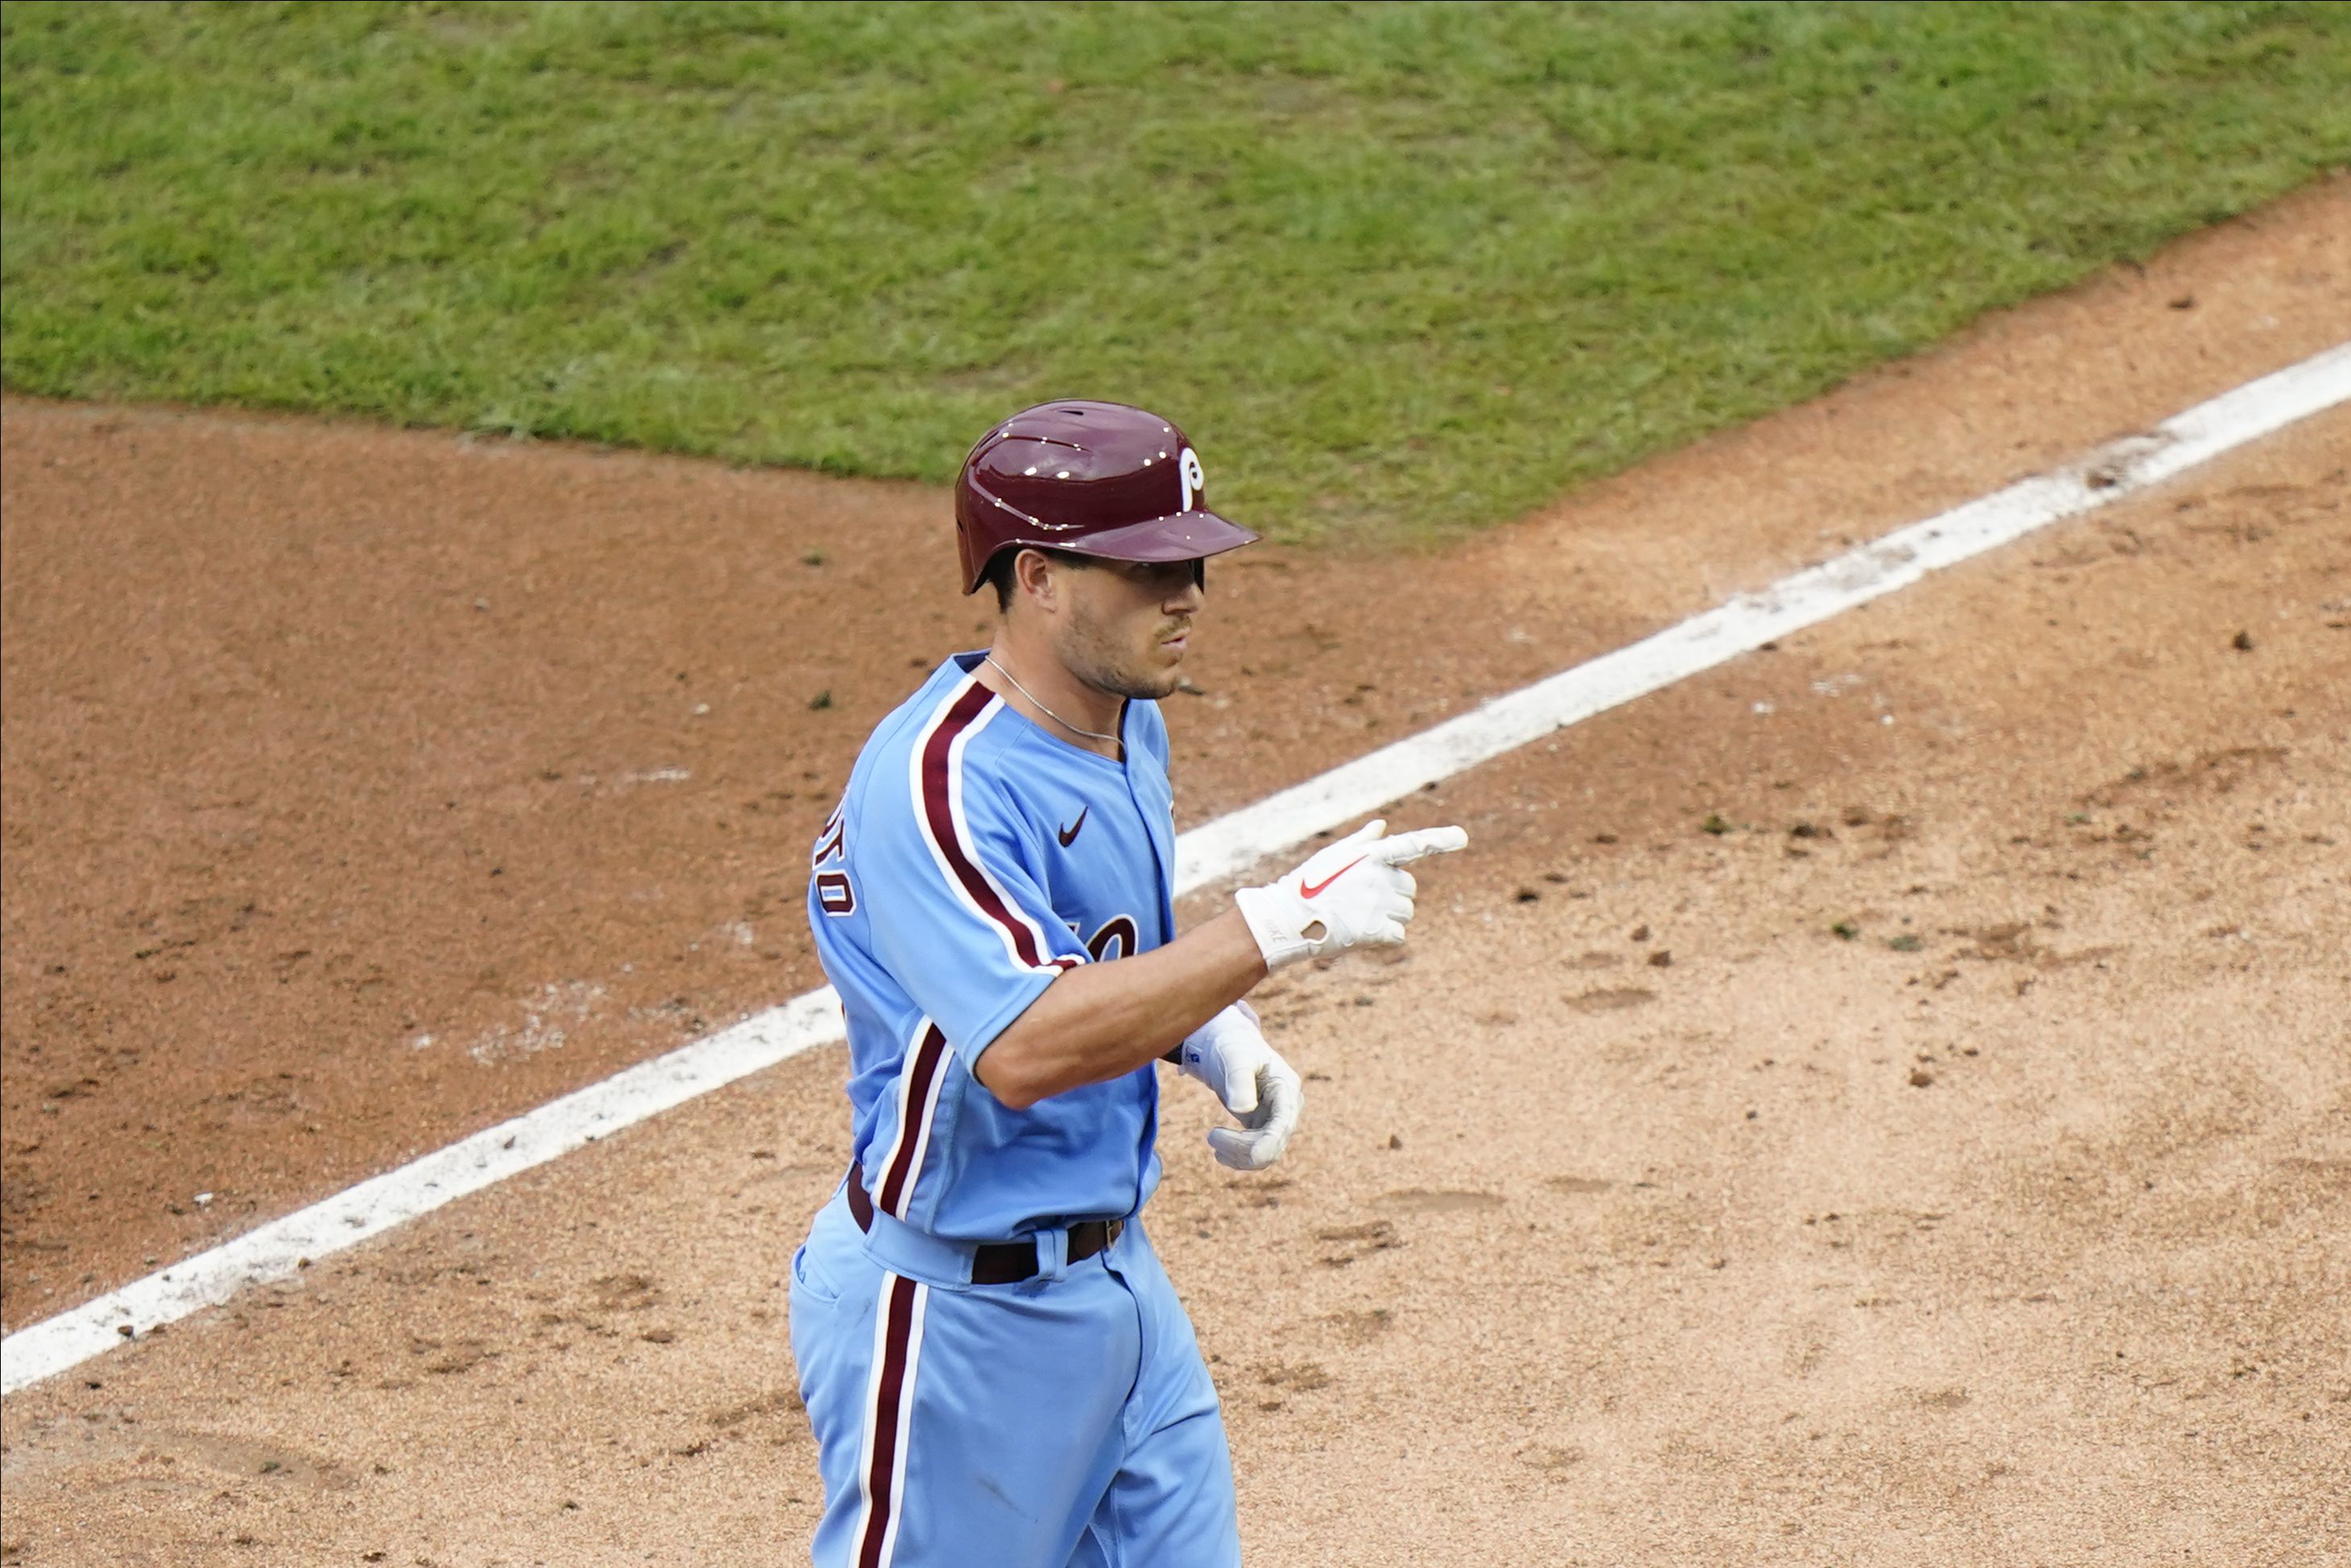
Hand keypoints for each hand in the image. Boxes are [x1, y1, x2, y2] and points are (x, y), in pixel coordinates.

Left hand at [1175, 1002, 1301, 1170]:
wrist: (1228, 1046)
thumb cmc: (1233, 1047)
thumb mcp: (1235, 1057)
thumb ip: (1240, 1080)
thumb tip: (1243, 1109)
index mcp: (1287, 1087)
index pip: (1284, 1123)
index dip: (1270, 1143)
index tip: (1252, 1155)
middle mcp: (1287, 1106)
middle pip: (1274, 1143)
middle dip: (1243, 1147)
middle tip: (1211, 1136)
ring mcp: (1277, 1119)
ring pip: (1265, 1154)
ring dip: (1239, 1155)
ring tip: (1212, 1139)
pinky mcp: (1263, 1127)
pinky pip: (1255, 1152)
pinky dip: (1238, 1157)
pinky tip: (1219, 1152)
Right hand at [1232, 818, 1468, 970]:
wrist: (1289, 919)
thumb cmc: (1308, 885)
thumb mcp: (1332, 857)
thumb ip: (1363, 842)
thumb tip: (1383, 825)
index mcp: (1372, 855)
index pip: (1413, 844)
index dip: (1440, 840)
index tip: (1463, 837)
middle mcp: (1380, 877)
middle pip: (1410, 889)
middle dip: (1395, 896)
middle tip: (1364, 902)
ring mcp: (1379, 903)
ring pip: (1406, 914)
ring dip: (1389, 918)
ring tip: (1358, 917)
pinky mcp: (1377, 929)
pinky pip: (1398, 935)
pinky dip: (1385, 937)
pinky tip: (1361, 933)